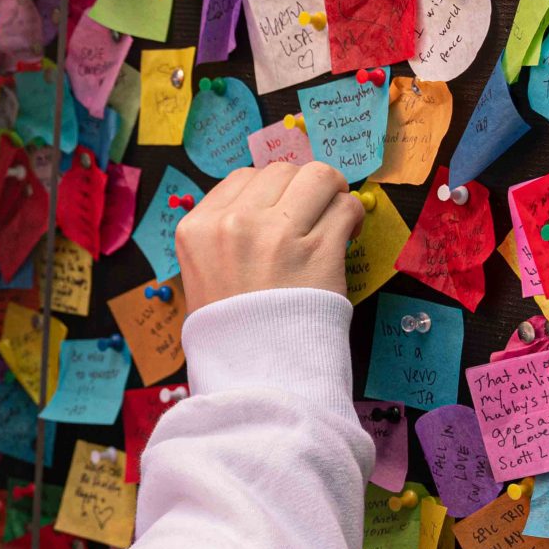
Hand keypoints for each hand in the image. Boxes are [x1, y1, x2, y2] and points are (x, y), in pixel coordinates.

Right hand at [175, 162, 364, 312]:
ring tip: (333, 218)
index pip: (242, 178)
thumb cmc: (231, 331)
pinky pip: (346, 208)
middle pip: (281, 170)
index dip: (269, 191)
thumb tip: (270, 201)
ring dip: (330, 193)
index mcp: (198, 228)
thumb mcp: (202, 275)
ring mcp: (278, 236)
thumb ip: (224, 234)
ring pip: (318, 176)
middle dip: (301, 189)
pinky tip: (347, 235)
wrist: (256, 378)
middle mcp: (234, 224)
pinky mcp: (319, 251)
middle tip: (312, 214)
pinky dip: (351, 216)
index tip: (283, 210)